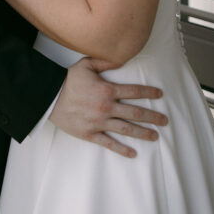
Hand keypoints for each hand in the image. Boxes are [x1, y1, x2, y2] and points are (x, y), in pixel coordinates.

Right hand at [49, 57, 167, 157]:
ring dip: (142, 133)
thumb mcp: (86, 64)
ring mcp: (99, 122)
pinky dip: (122, 149)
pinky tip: (133, 153)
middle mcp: (107, 107)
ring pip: (126, 129)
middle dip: (152, 116)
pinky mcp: (90, 133)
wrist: (49, 96)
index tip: (160, 95)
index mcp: (107, 89)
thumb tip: (121, 60)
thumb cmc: (68, 79)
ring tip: (155, 136)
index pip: (134, 91)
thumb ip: (105, 62)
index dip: (149, 92)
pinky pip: (109, 143)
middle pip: (135, 113)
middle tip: (165, 120)